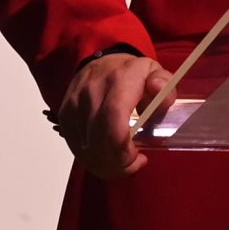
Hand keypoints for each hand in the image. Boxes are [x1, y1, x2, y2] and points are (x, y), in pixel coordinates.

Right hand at [51, 51, 172, 179]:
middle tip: (133, 162)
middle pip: (98, 142)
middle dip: (118, 163)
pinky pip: (76, 149)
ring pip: (85, 151)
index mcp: (118, 81)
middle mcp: (91, 93)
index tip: (139, 156)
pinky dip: (93, 161)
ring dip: (106, 166)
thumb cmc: (131, 73)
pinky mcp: (65, 118)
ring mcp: (74, 107)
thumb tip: (159, 90)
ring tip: (123, 160)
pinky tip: (108, 157)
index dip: (124, 149)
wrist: (99, 63)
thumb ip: (163, 83)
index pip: (113, 119)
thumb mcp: (154, 72)